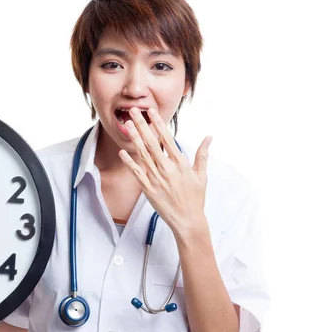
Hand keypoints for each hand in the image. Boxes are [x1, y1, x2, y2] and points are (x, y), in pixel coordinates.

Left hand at [118, 107, 211, 238]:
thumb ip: (202, 155)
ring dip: (134, 138)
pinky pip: (137, 173)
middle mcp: (167, 169)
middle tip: (133, 111)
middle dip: (142, 125)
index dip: (158, 124)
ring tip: (127, 125)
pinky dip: (129, 162)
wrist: (188, 220)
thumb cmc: (195, 197)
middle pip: (152, 142)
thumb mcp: (201, 175)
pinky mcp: (148, 189)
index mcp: (180, 163)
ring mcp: (157, 179)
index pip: (167, 139)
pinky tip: (123, 152)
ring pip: (143, 154)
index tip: (151, 111)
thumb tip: (209, 137)